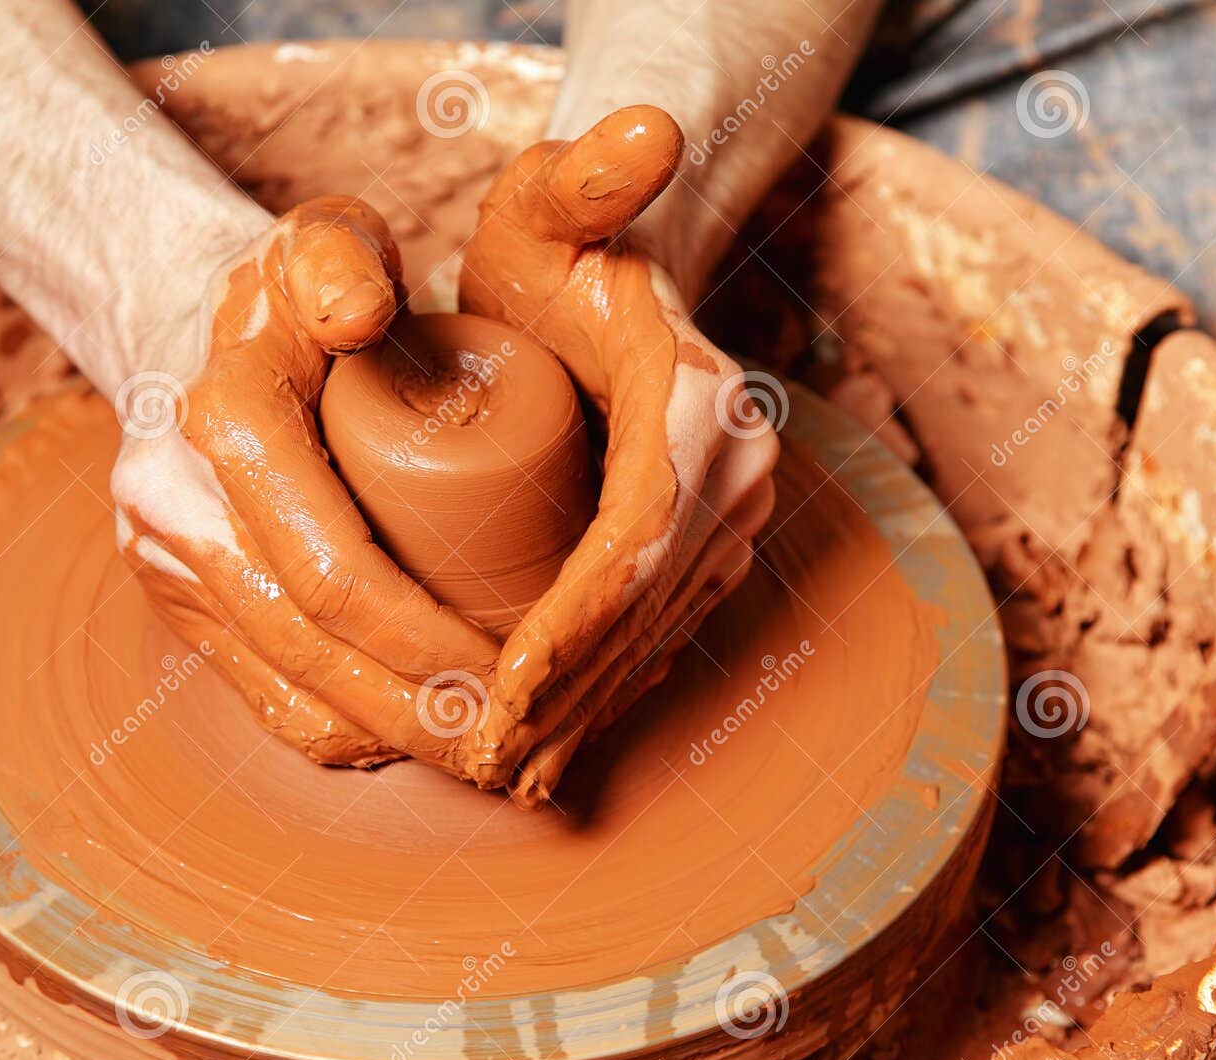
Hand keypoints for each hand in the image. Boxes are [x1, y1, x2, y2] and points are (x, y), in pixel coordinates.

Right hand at [111, 197, 499, 773]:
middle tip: (515, 742)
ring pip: (287, 691)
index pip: (337, 575)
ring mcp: (166, 565)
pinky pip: (261, 694)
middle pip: (314, 654)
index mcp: (221, 428)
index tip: (515, 671)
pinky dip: (341, 730)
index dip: (429, 642)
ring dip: (389, 737)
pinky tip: (412, 737)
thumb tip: (361, 314)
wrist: (179, 315)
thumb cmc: (287, 284)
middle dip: (422, 713)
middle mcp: (174, 509)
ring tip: (480, 751)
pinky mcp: (178, 599)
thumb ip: (339, 258)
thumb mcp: (319, 238)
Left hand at [459, 107, 779, 805]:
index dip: (568, 628)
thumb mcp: (558, 201)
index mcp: (703, 407)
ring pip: (656, 636)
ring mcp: (730, 517)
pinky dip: (605, 693)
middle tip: (480, 761)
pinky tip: (554, 744)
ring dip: (584, 712)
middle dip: (567, 694)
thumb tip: (649, 130)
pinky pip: (658, 633)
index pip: (635, 541)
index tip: (496, 693)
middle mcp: (736, 473)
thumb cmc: (565, 246)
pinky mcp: (708, 544)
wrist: (622, 274)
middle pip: (648, 610)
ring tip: (507, 774)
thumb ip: (588, 172)